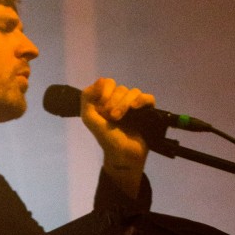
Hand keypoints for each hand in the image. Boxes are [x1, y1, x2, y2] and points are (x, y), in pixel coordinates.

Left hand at [81, 78, 155, 196]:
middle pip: (120, 88)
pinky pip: (148, 98)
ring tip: (119, 118)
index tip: (102, 106)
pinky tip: (135, 108)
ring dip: (124, 104)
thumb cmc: (106, 139)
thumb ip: (87, 98)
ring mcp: (135, 105)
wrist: (123, 155)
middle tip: (111, 116)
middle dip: (114, 101)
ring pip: (133, 92)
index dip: (105, 91)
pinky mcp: (147, 111)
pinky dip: (141, 100)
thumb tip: (101, 79)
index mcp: (106, 100)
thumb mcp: (89, 119)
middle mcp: (120, 100)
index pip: (107, 83)